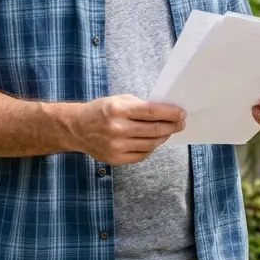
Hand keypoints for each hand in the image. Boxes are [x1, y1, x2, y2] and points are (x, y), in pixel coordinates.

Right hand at [70, 94, 185, 164]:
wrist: (76, 128)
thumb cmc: (101, 111)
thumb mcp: (119, 100)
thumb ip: (141, 106)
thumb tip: (166, 113)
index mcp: (118, 110)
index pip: (152, 112)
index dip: (170, 114)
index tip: (182, 114)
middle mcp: (117, 129)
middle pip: (154, 130)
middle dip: (171, 126)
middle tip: (180, 124)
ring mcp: (116, 146)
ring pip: (151, 144)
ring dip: (163, 137)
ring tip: (168, 131)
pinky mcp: (115, 159)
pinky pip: (142, 155)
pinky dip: (151, 148)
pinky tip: (153, 141)